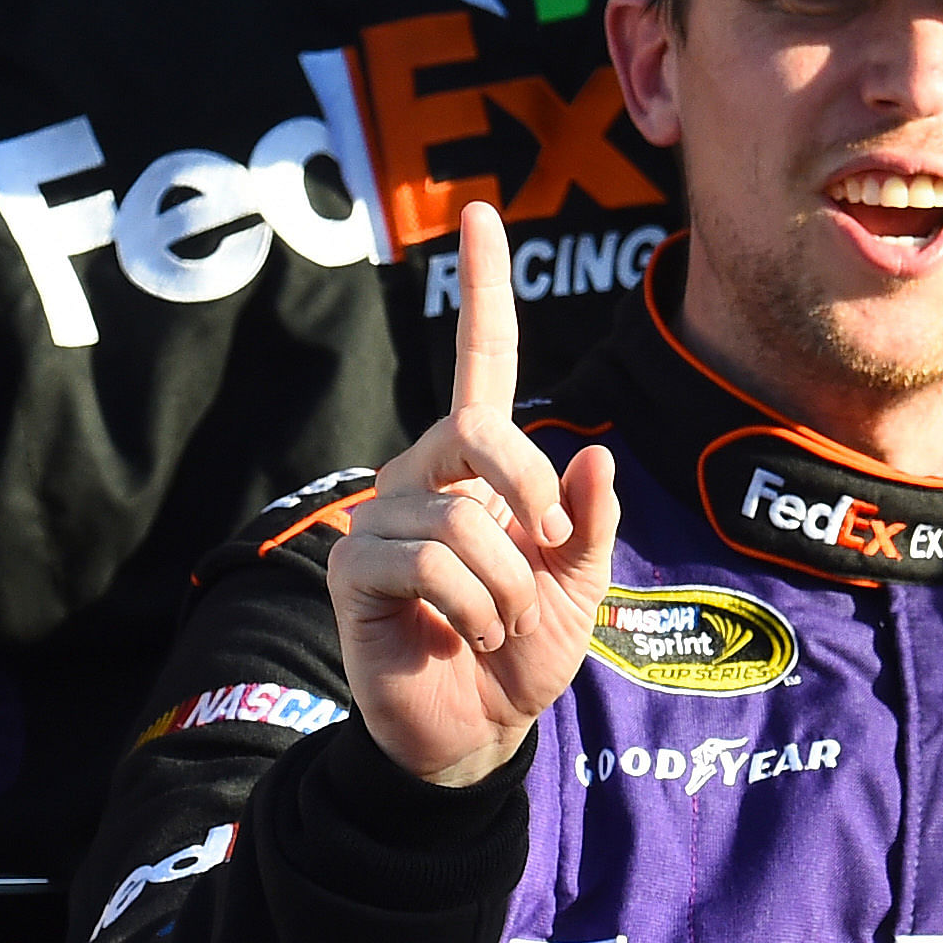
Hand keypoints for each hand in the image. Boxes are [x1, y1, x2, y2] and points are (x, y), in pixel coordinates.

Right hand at [328, 204, 617, 785]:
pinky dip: (471, 607)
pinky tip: (467, 635)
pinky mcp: (353, 567)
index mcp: (480, 466)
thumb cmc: (527, 649)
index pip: (481, 365)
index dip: (483, 292)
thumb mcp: (580, 583)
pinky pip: (426, 560)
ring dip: (507, 587)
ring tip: (499, 624)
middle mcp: (424, 476)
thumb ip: (588, 522)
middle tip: (546, 555)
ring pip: (464, 520)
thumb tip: (589, 453)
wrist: (480, 728)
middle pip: (480, 433)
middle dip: (533, 496)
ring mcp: (382, 517)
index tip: (481, 214)